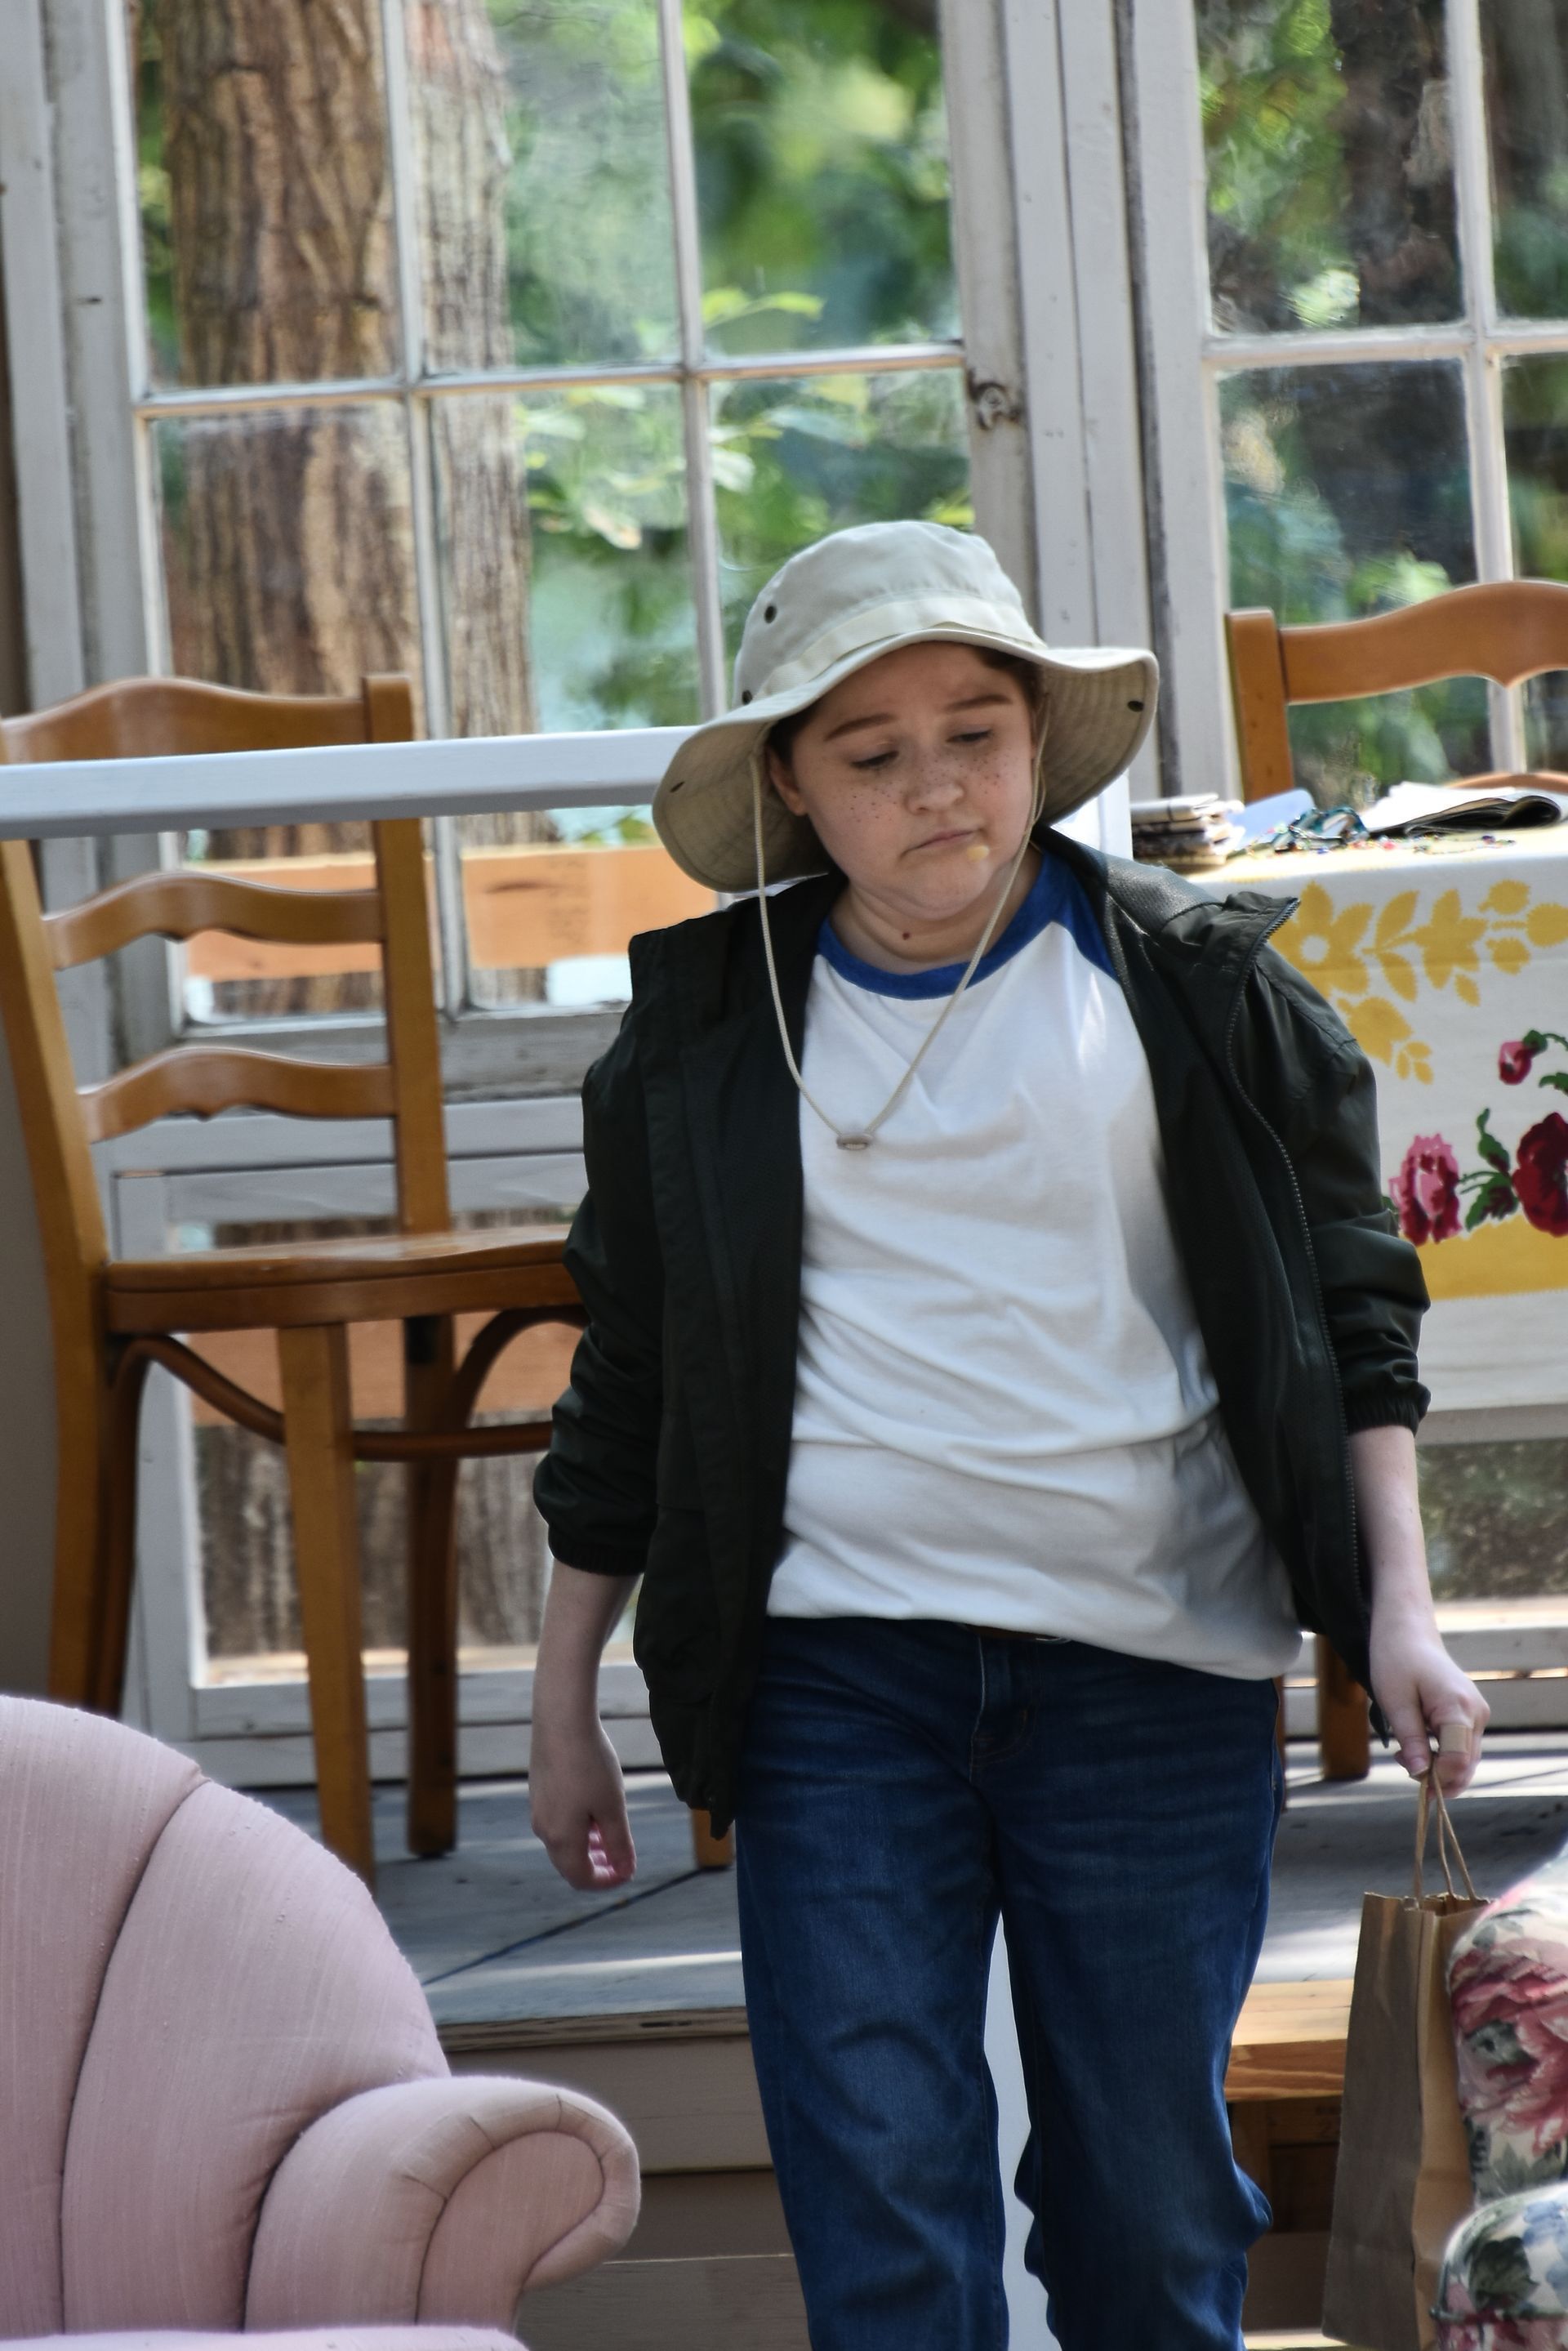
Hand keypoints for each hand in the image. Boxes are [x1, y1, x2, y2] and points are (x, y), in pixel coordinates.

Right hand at [529, 1710, 636, 1890]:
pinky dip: (578, 1828)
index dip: (607, 1881)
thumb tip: (626, 1871)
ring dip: (589, 1847)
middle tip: (622, 1858)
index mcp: (562, 1839)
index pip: (582, 1879)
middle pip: (570, 1864)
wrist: (561, 1721)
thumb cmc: (590, 1765)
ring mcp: (538, 1809)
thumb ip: (619, 1843)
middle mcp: (544, 1829)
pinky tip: (595, 1809)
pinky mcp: (538, 1791)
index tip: (629, 1871)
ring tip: (611, 1834)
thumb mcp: (613, 1807)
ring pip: (564, 1842)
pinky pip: (558, 1823)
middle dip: (598, 1866)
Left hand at [1369, 1603, 1489, 1794]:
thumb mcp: (1395, 1702)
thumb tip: (1420, 1775)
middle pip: (1466, 1765)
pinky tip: (1416, 1746)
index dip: (1436, 1777)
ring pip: (1465, 1759)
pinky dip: (1441, 1754)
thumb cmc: (1396, 1659)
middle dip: (1437, 1776)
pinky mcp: (1470, 1714)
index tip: (1409, 1776)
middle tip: (1401, 1764)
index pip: (1458, 1761)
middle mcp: (1476, 1713)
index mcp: (1459, 1708)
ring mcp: (1476, 1714)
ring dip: (1438, 1767)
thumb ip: (1411, 1739)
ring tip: (1403, 1754)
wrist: (1408, 1631)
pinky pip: (1461, 1746)